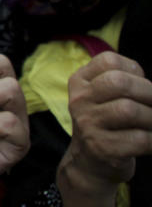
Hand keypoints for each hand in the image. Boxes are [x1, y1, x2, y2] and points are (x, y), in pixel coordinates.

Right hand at [56, 52, 151, 206]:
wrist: (88, 163)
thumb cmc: (105, 124)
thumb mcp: (101, 97)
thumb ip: (121, 83)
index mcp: (79, 82)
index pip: (108, 61)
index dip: (133, 69)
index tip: (140, 84)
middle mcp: (80, 100)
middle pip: (119, 83)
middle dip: (148, 92)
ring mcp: (88, 124)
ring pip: (129, 110)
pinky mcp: (102, 148)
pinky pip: (139, 138)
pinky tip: (151, 141)